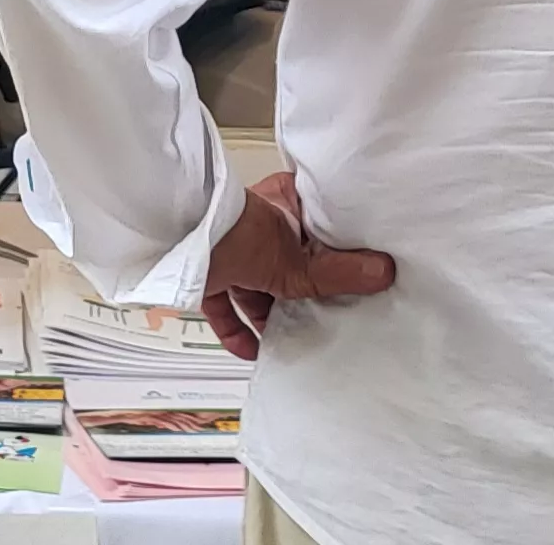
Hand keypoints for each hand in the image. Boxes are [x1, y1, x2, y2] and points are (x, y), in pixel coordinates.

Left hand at [202, 171, 395, 359]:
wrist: (171, 240)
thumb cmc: (230, 230)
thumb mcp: (292, 259)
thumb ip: (334, 272)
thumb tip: (382, 272)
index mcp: (285, 203)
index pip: (320, 227)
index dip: (337, 251)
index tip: (357, 273)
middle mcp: (258, 223)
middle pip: (290, 261)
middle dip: (304, 291)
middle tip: (328, 315)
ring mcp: (231, 247)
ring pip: (257, 286)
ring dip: (270, 315)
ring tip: (294, 340)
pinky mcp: (207, 271)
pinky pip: (225, 304)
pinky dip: (237, 329)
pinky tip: (251, 351)